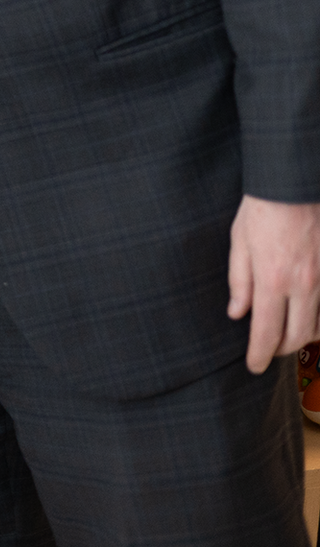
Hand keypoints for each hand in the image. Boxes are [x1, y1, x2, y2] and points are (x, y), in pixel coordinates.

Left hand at [227, 194, 319, 371]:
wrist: (294, 185)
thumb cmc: (261, 210)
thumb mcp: (239, 243)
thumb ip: (239, 282)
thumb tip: (238, 313)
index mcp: (273, 279)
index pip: (267, 331)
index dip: (260, 354)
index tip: (254, 366)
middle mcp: (303, 285)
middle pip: (297, 336)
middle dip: (281, 351)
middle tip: (266, 352)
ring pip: (317, 325)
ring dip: (301, 336)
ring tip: (283, 337)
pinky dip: (315, 318)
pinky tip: (302, 317)